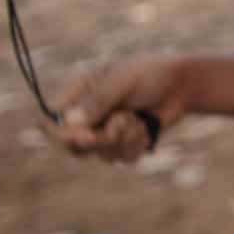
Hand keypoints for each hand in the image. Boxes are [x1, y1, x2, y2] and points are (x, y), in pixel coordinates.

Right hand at [50, 56, 183, 162]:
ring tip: (138, 117)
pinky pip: (122, 158)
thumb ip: (98, 101)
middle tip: (124, 120)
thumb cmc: (150, 74)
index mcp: (78, 94)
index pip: (51, 121)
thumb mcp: (123, 81)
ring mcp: (104, 131)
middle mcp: (87, 116)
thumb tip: (71, 122)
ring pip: (102, 154)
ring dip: (125, 138)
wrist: (182, 85)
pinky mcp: (123, 144)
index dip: (60, 134)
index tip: (85, 137)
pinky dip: (136, 144)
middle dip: (102, 139)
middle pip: (74, 145)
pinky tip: (146, 126)